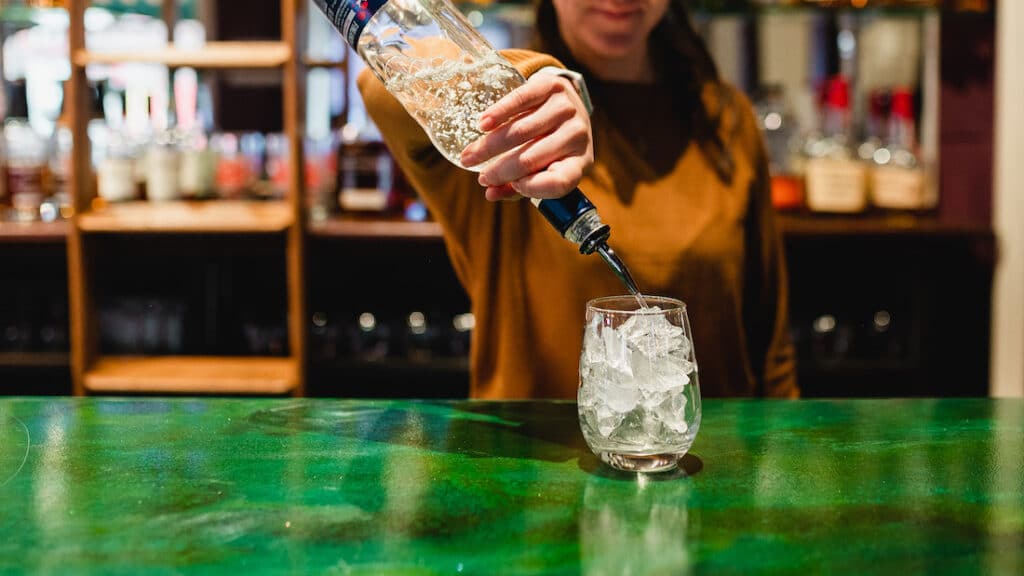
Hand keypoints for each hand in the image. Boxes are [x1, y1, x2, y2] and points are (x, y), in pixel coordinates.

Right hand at [459, 72, 593, 201]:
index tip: (510, 186)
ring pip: (520, 131)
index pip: (560, 181)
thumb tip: (490, 193)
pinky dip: (498, 113)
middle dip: (499, 170)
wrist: (567, 104)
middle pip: (530, 159)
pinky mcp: (552, 86)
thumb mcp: (544, 167)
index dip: (531, 188)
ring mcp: (567, 109)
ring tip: (470, 154)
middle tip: (479, 176)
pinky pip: (520, 101)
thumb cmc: (551, 144)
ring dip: (489, 146)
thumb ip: (518, 186)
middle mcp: (577, 135)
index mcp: (580, 161)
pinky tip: (483, 124)